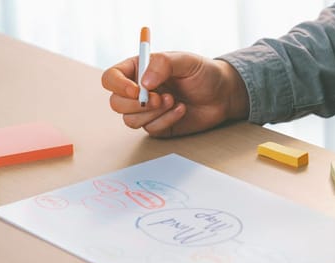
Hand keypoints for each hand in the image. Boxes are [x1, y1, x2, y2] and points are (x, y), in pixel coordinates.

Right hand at [101, 51, 248, 136]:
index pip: (111, 78)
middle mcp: (138, 90)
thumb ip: (163, 64)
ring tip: (173, 101)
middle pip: (116, 103)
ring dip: (152, 113)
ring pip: (130, 120)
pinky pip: (150, 129)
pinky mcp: (157, 125)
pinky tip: (181, 109)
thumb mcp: (186, 61)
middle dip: (137, 104)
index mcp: (138, 69)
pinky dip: (166, 120)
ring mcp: (146, 110)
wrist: (222, 95)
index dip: (118, 85)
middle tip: (160, 98)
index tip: (136, 90)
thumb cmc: (203, 73)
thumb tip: (143, 82)